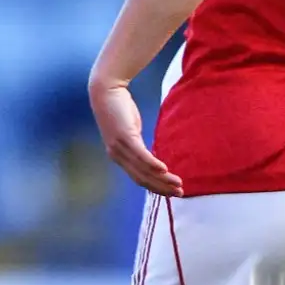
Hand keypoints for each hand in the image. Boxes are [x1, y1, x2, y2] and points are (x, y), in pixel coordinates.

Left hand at [88, 81, 182, 196]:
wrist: (105, 90)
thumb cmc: (119, 108)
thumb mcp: (129, 130)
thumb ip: (138, 144)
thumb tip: (151, 154)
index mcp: (118, 156)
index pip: (139, 178)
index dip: (155, 187)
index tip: (171, 191)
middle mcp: (117, 156)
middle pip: (142, 179)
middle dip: (162, 188)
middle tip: (179, 193)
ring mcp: (120, 148)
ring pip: (143, 170)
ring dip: (162, 179)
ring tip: (177, 184)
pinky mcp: (125, 137)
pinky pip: (141, 155)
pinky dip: (153, 164)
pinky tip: (164, 169)